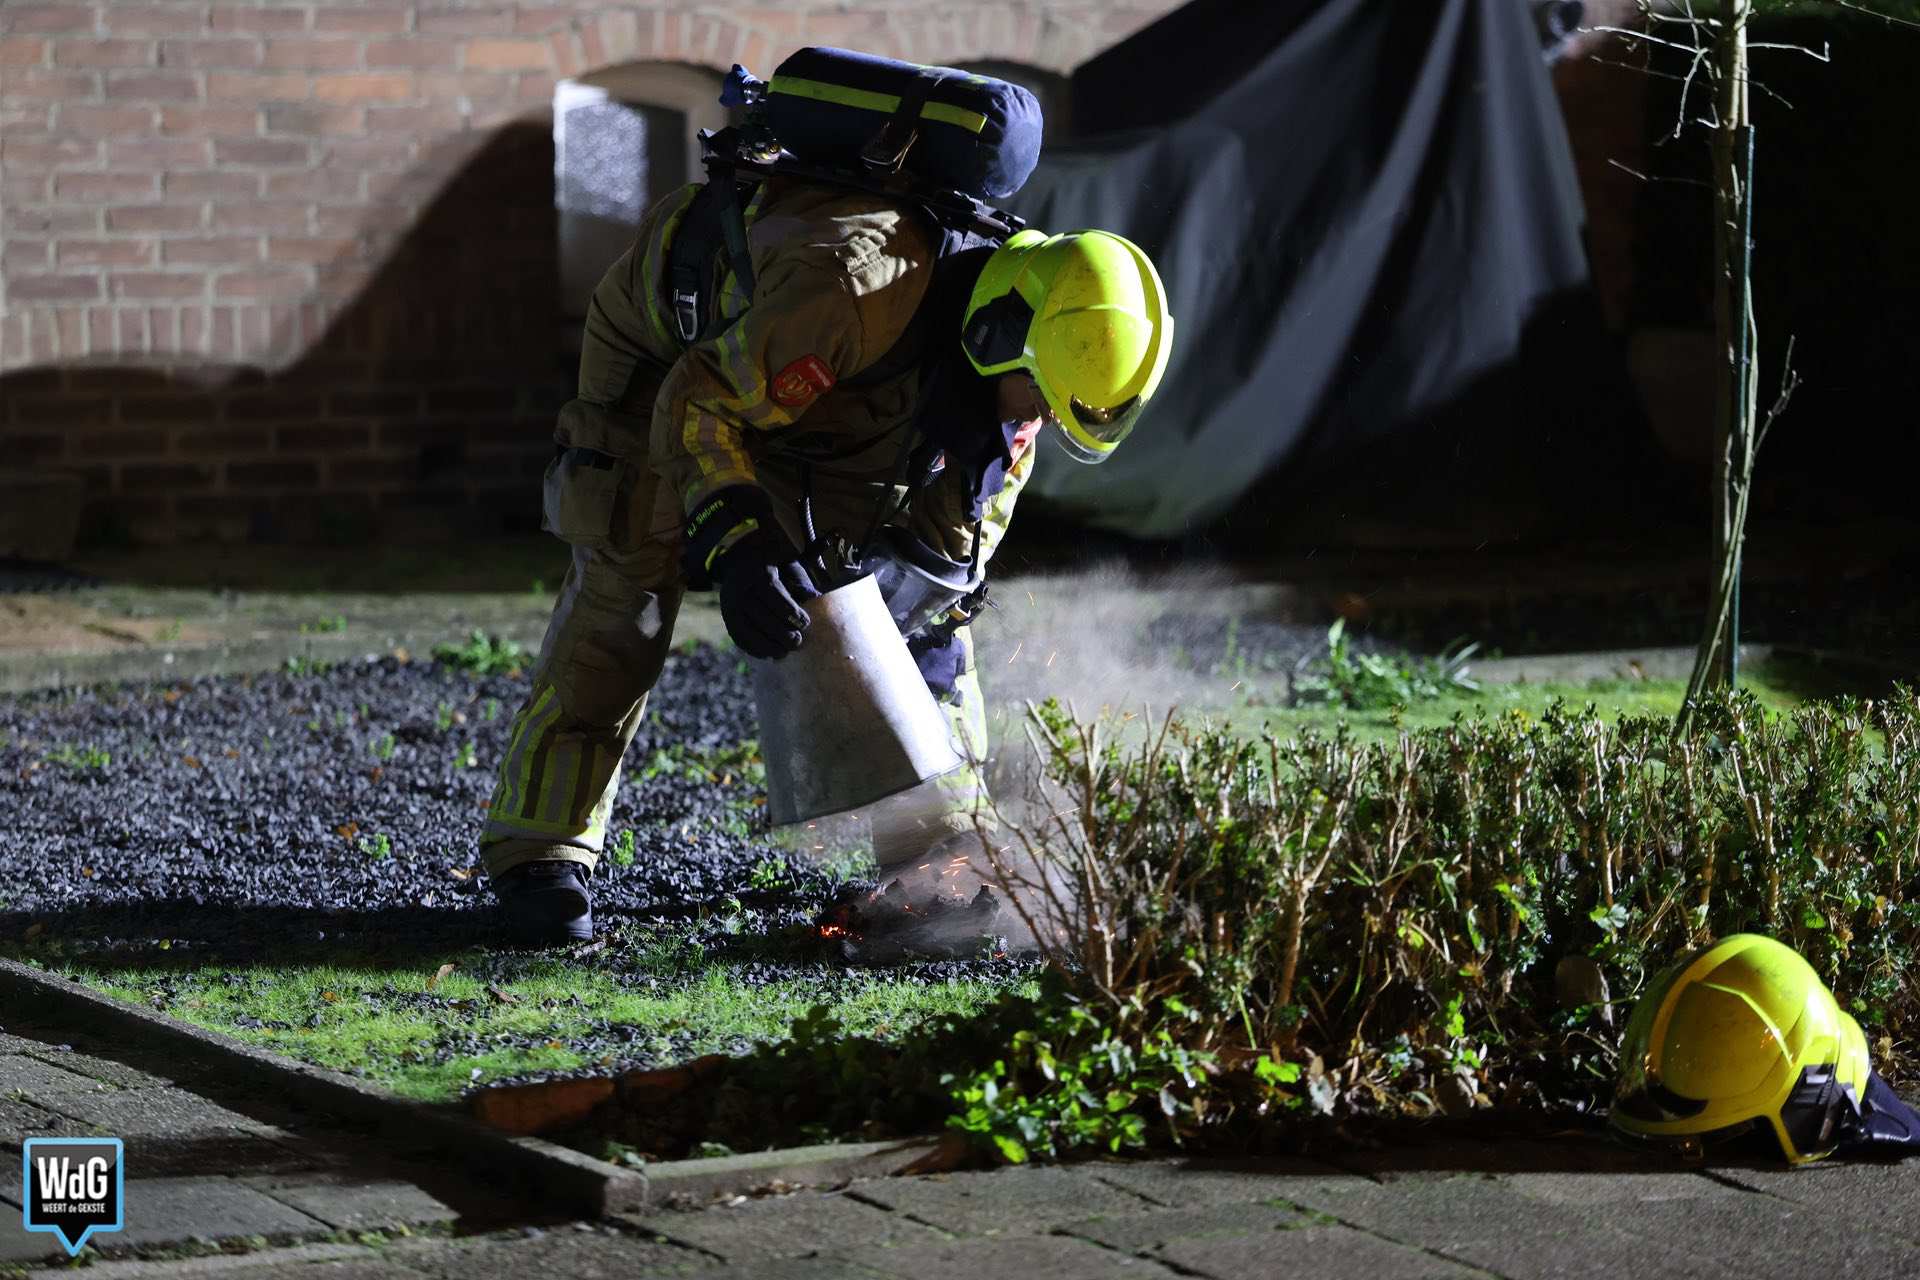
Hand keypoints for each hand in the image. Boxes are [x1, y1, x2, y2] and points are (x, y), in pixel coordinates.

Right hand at [715, 532, 819, 658]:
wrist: (740, 562)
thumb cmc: (773, 564)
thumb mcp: (786, 560)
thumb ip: (799, 575)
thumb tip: (813, 597)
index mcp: (757, 571)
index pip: (772, 593)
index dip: (789, 610)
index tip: (805, 623)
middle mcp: (740, 588)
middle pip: (759, 615)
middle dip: (780, 632)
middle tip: (797, 641)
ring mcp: (730, 604)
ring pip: (745, 629)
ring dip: (766, 645)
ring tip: (783, 653)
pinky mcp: (727, 617)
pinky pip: (737, 636)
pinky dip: (752, 648)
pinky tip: (767, 655)